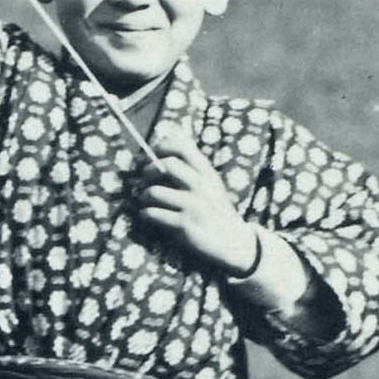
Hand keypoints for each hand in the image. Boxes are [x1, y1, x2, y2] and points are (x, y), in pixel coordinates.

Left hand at [130, 125, 260, 276]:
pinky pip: (153, 214)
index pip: (182, 146)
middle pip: (167, 165)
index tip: (152, 154)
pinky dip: (146, 214)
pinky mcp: (185, 225)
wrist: (234, 243)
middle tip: (145, 180)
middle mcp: (202, 186)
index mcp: (207, 172)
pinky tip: (149, 216)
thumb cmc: (216, 210)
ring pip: (154, 192)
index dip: (161, 146)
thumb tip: (169, 135)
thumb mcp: (211, 183)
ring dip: (143, 197)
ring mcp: (194, 206)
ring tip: (145, 202)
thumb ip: (192, 162)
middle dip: (148, 171)